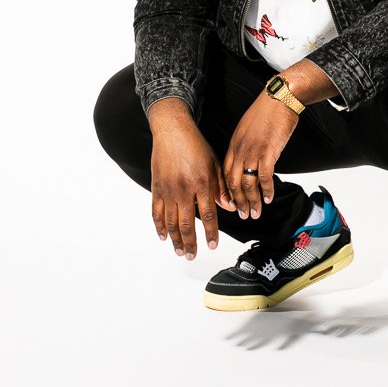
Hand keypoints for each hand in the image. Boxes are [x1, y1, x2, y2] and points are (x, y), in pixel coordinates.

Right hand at [149, 98, 235, 259]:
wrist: (172, 130)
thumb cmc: (195, 145)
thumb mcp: (215, 164)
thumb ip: (222, 187)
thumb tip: (230, 207)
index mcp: (202, 182)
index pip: (209, 214)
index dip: (211, 232)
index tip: (213, 245)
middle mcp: (184, 189)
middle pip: (187, 224)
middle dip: (191, 243)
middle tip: (192, 256)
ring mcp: (168, 189)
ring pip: (171, 222)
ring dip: (176, 240)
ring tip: (180, 252)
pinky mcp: (157, 187)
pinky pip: (156, 211)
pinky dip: (159, 226)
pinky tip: (163, 236)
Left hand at [223, 90, 299, 220]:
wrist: (278, 98)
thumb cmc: (265, 111)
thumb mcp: (246, 129)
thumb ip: (244, 146)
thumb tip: (247, 160)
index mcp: (234, 145)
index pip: (225, 174)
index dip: (227, 191)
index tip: (231, 203)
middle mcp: (240, 150)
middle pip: (233, 183)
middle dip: (238, 203)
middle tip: (243, 215)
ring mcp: (252, 152)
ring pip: (248, 184)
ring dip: (252, 201)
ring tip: (256, 213)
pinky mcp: (267, 152)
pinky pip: (264, 177)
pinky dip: (267, 190)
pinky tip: (269, 198)